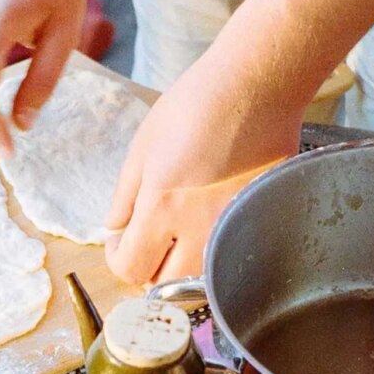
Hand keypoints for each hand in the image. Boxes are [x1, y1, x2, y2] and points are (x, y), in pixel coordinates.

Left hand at [104, 65, 301, 284]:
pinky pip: (230, 258)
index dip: (118, 259)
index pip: (130, 268)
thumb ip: (125, 196)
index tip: (120, 241)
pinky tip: (209, 226)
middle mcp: (200, 229)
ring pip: (200, 281)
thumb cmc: (197, 104)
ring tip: (178, 237)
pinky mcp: (259, 223)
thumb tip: (115, 229)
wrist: (257, 87)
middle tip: (148, 242)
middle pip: (166, 287)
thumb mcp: (143, 145)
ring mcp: (234, 230)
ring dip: (182, 269)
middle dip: (149, 269)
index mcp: (163, 207)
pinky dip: (213, 254)